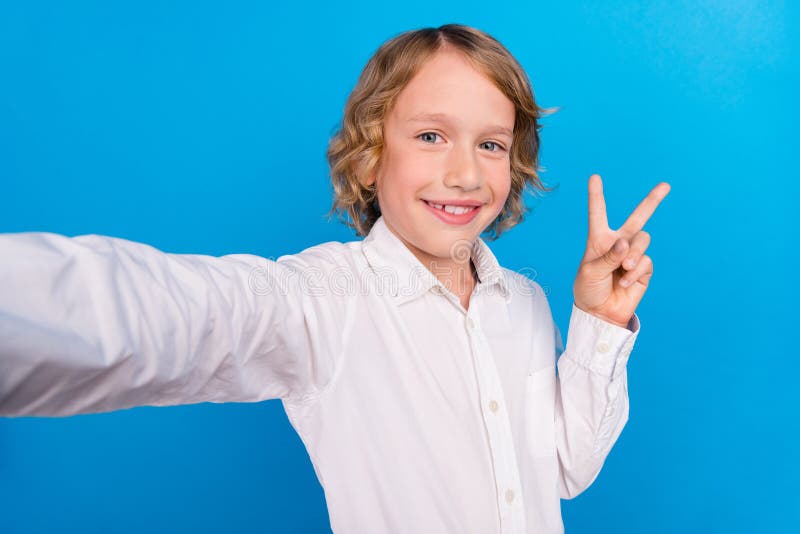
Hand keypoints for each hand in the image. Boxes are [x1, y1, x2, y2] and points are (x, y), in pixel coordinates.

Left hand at [573, 174, 670, 328]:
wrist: (600, 313)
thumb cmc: (588, 290)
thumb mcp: (590, 272)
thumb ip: (608, 256)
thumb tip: (626, 242)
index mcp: (599, 239)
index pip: (598, 213)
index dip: (597, 195)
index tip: (594, 177)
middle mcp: (618, 243)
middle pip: (639, 217)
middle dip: (653, 201)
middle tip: (666, 185)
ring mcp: (633, 255)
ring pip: (643, 240)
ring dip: (633, 253)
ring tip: (623, 268)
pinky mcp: (644, 269)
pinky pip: (646, 261)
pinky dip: (635, 271)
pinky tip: (625, 282)